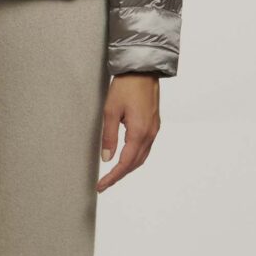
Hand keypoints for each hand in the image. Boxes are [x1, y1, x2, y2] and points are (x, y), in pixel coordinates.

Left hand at [96, 74, 160, 192]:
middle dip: (120, 175)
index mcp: (139, 132)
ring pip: (142, 157)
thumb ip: (109, 136)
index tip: (101, 186)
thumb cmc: (126, 86)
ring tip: (113, 174)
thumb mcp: (110, 111)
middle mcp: (150, 133)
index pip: (125, 163)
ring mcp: (154, 129)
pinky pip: (146, 147)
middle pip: (135, 163)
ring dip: (128, 167)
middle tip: (104, 183)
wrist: (142, 69)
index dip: (113, 177)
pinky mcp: (154, 124)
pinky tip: (126, 157)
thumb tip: (107, 158)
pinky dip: (135, 157)